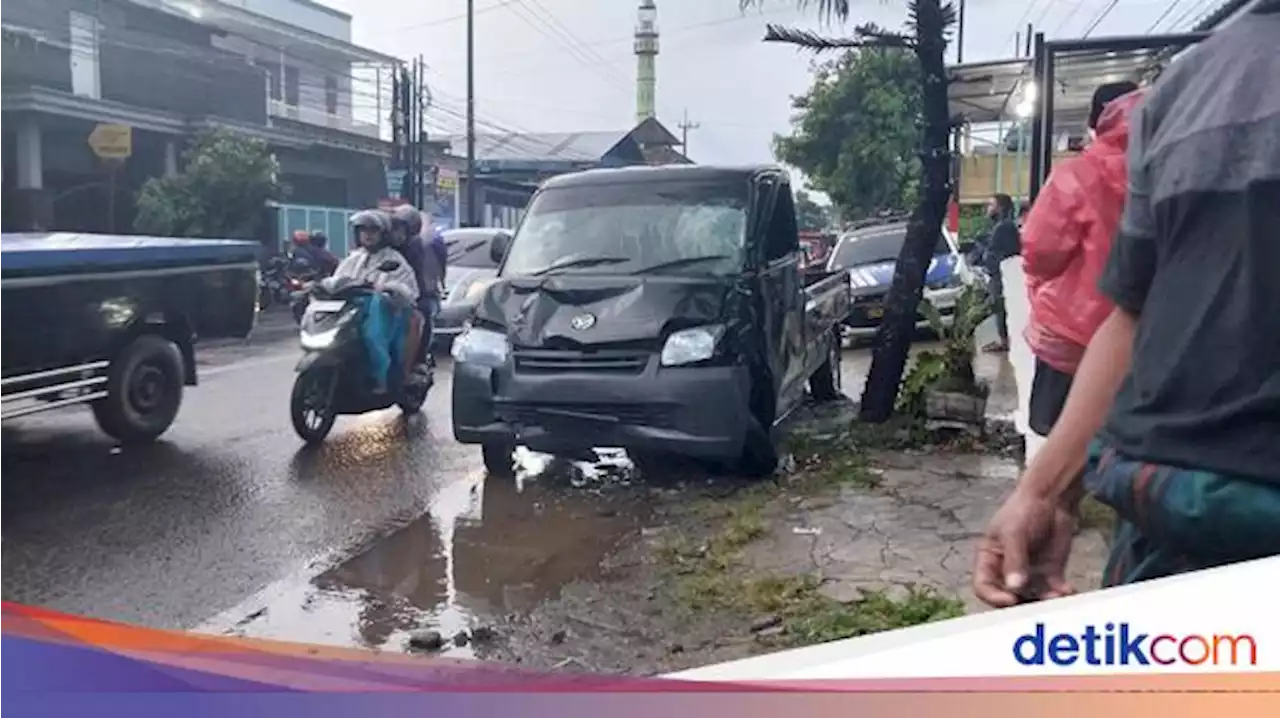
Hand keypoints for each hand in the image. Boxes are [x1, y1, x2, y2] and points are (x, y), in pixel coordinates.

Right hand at [973, 485, 1078, 607]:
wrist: (1053, 499)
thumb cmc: (1023, 510)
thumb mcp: (1014, 533)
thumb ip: (1014, 560)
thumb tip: (1015, 587)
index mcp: (989, 560)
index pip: (983, 587)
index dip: (993, 597)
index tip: (1011, 600)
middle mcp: (1007, 572)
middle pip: (1008, 598)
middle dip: (1022, 605)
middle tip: (1035, 608)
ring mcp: (1029, 574)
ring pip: (1033, 599)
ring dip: (1044, 602)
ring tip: (1057, 598)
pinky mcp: (1050, 575)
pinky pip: (1053, 592)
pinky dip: (1061, 595)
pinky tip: (1068, 591)